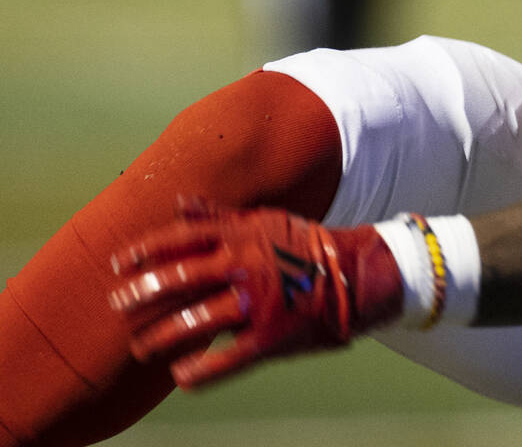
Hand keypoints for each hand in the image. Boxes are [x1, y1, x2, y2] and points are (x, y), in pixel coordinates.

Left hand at [108, 198, 401, 389]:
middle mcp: (246, 264)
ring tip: (140, 347)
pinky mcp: (269, 336)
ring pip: (197, 320)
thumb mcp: (262, 220)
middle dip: (145, 291)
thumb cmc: (300, 244)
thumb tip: (179, 202)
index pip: (185, 238)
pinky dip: (199, 370)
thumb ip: (218, 215)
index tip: (118, 263)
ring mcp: (257, 301)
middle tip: (117, 304)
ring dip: (162, 336)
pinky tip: (180, 375)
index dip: (148, 250)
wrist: (349, 275)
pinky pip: (227, 358)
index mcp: (242, 234)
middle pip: (183, 277)